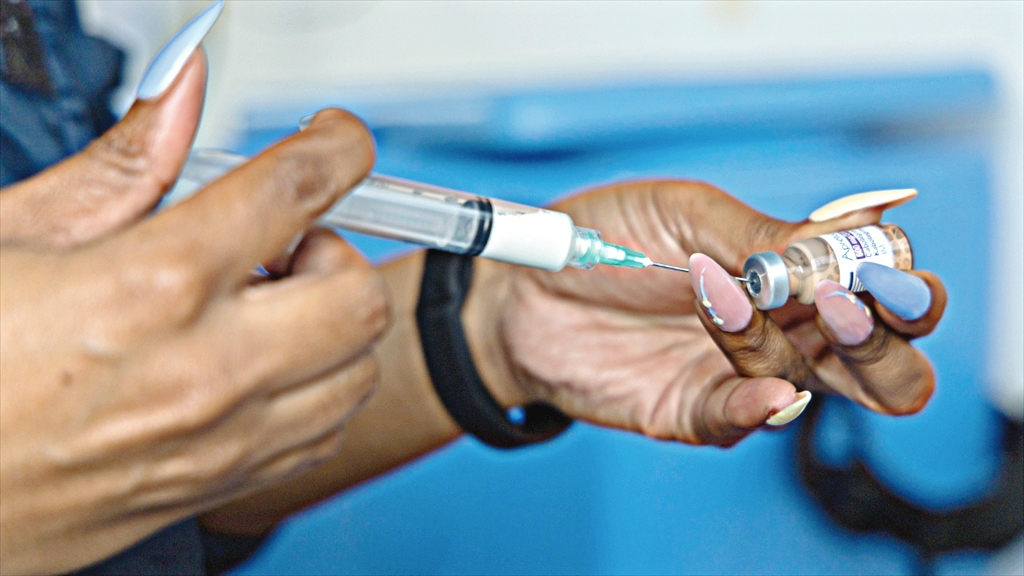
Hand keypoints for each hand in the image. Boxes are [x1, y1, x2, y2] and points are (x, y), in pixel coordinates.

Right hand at [0, 53, 386, 574]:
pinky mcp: (215, 487)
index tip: (335, 141)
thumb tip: (182, 90)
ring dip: (333, 320)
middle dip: (337, 248)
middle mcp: (203, 373)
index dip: (337, 146)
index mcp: (149, 288)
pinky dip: (319, 385)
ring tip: (264, 306)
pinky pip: (324, 433)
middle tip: (281, 242)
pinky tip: (262, 362)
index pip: (296, 191)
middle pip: (360, 293)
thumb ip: (123, 162)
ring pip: (358, 369)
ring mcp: (218, 442)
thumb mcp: (15, 237)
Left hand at [468, 181, 944, 446]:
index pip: (884, 284)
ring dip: (792, 349)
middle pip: (887, 357)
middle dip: (890, 336)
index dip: (894, 276)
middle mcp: (787, 327)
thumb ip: (761, 235)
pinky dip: (761, 407)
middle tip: (851, 306)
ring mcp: (746, 374)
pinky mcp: (698, 410)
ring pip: (829, 396)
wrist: (523, 291)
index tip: (872, 258)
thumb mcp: (683, 215)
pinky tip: (768, 391)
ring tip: (728, 305)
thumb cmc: (604, 238)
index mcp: (794, 269)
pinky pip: (748, 421)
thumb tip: (847, 243)